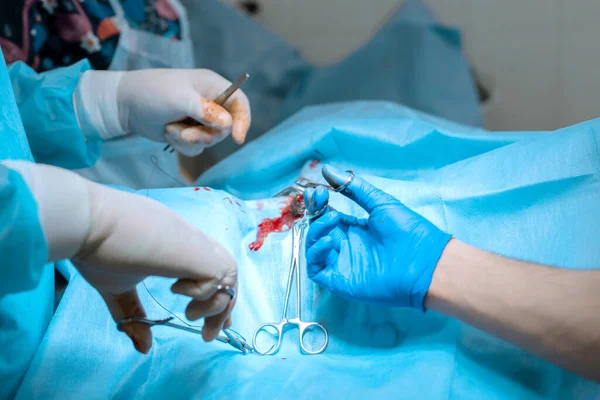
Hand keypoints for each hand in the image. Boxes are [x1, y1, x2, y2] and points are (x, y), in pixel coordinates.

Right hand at [5, 161, 236, 352]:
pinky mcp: (196, 251)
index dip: (218, 295)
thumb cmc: (98, 249)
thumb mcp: (118, 290)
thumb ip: (133, 316)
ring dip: (215, 304)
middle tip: (208, 334)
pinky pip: (219, 276)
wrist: (89, 222)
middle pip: (227, 274)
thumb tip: (143, 348)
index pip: (212, 269)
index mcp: (176, 247)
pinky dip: (204, 292)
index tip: (213, 322)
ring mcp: (196, 245)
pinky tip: (176, 288)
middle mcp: (191, 242)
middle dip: (222, 308)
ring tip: (188, 313)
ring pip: (229, 276)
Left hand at [75, 69, 250, 156]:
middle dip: (204, 134)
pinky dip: (182, 144)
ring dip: (189, 139)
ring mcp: (199, 119)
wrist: (124, 105)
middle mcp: (210, 102)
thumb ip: (206, 111)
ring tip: (171, 129)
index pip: (240, 103)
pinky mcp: (189, 132)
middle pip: (225, 128)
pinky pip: (197, 148)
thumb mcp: (180, 99)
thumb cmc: (152, 93)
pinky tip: (168, 133)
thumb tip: (227, 125)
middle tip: (186, 133)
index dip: (243, 120)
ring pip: (210, 140)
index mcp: (212, 86)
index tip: (236, 138)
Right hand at [304, 165, 450, 308]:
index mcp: (355, 230)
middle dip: (315, 212)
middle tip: (319, 198)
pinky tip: (331, 240)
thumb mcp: (379, 203)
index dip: (320, 203)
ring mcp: (341, 264)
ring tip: (333, 217)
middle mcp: (345, 247)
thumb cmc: (409, 232)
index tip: (319, 190)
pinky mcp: (340, 281)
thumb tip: (327, 168)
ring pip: (313, 248)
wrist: (426, 262)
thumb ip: (353, 188)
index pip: (327, 215)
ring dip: (316, 230)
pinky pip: (316, 269)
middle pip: (317, 230)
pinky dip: (317, 253)